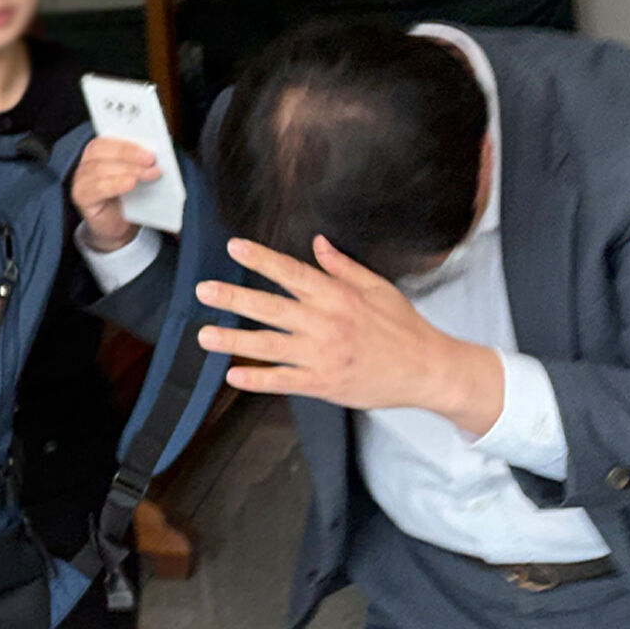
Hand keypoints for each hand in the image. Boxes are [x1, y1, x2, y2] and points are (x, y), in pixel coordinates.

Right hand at [70, 138, 161, 252]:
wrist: (119, 226)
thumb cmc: (128, 199)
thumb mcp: (136, 176)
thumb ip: (139, 162)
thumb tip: (154, 154)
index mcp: (98, 152)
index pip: (107, 141)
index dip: (127, 144)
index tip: (148, 149)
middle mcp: (85, 163)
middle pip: (103, 153)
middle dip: (129, 155)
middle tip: (151, 160)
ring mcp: (81, 179)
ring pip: (101, 169)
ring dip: (128, 170)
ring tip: (148, 173)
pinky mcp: (81, 196)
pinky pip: (97, 188)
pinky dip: (115, 184)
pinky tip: (130, 183)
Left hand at [194, 235, 503, 433]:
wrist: (426, 369)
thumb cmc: (404, 328)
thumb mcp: (377, 288)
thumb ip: (342, 267)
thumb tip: (317, 245)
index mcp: (337, 296)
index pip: (290, 272)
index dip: (260, 259)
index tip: (234, 247)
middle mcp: (324, 323)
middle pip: (269, 307)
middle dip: (232, 298)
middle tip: (203, 291)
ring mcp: (321, 355)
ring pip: (268, 346)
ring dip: (233, 340)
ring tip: (204, 335)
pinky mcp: (323, 383)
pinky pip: (283, 381)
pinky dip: (258, 379)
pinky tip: (234, 375)